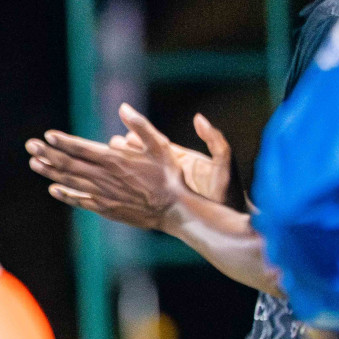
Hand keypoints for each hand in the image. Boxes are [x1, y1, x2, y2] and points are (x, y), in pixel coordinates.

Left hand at [26, 103, 187, 231]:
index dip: (63, 142)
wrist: (175, 210)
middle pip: (70, 164)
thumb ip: (141, 126)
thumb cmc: (168, 175)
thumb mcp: (160, 145)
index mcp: (115, 160)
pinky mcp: (106, 208)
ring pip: (71, 182)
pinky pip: (81, 201)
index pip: (82, 148)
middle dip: (48, 154)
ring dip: (50, 173)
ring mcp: (104, 194)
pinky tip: (53, 190)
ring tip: (34, 163)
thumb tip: (123, 107)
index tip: (47, 135)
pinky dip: (66, 195)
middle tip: (30, 146)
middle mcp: (105, 177)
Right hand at [114, 113, 234, 205]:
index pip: (152, 143)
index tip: (124, 139)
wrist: (233, 220)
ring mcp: (165, 186)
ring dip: (121, 171)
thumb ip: (215, 140)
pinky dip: (125, 189)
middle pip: (139, 157)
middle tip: (109, 155)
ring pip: (136, 174)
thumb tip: (198, 117)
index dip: (136, 139)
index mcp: (180, 158)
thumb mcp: (224, 164)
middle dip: (122, 154)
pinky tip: (111, 190)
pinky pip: (140, 192)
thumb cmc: (229, 193)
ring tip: (105, 170)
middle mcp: (170, 170)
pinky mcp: (163, 201)